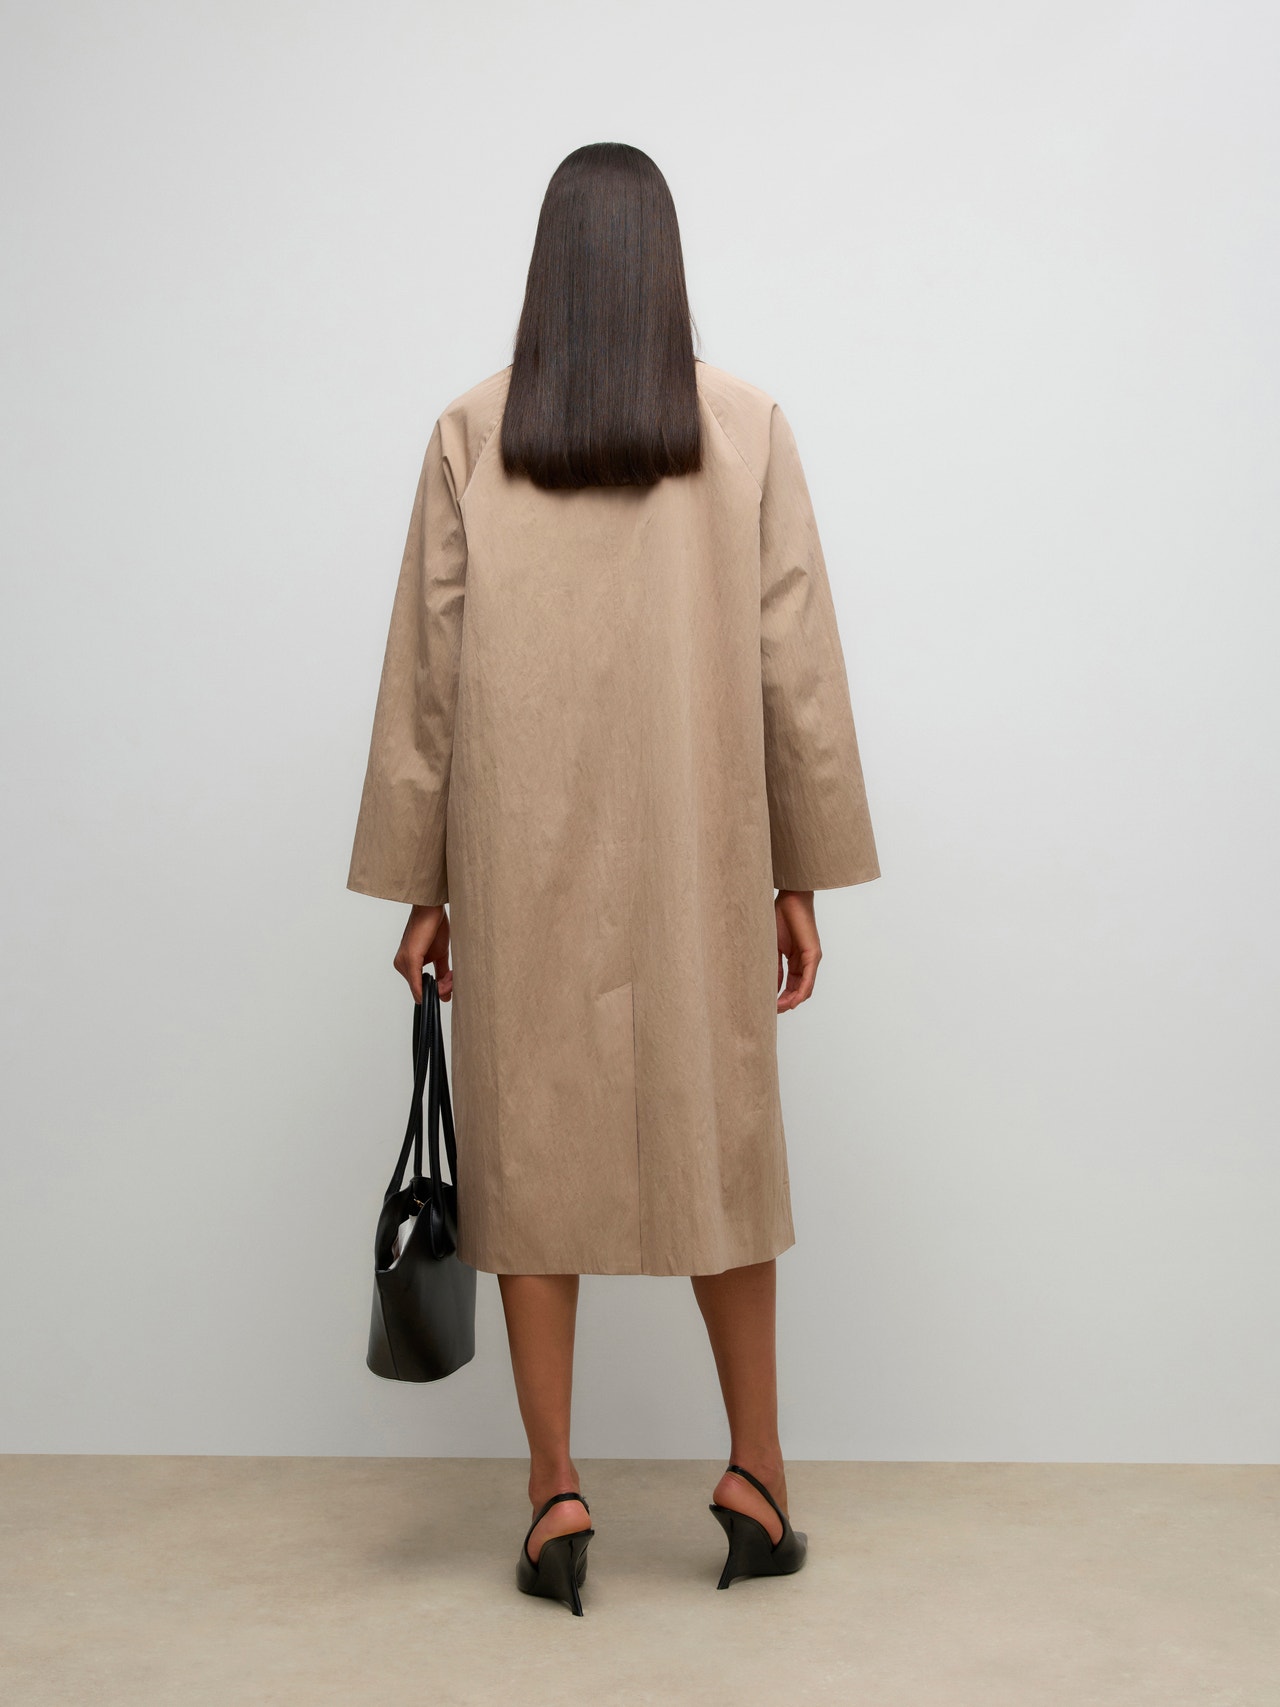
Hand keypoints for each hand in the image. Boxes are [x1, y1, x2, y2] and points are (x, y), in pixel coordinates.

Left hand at [393, 903, 451, 1003]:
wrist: (430, 908)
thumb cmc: (433, 926)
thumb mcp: (439, 955)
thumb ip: (441, 973)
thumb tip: (446, 994)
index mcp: (406, 964)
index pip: (420, 989)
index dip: (438, 990)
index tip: (451, 981)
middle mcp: (401, 965)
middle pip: (422, 992)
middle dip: (442, 988)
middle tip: (454, 978)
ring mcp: (403, 963)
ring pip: (422, 990)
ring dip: (442, 986)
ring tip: (452, 974)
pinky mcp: (410, 959)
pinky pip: (416, 984)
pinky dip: (428, 990)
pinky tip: (441, 989)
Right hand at [775, 890, 820, 1012]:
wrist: (789, 898)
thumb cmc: (779, 917)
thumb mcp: (772, 948)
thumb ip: (773, 968)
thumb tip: (770, 988)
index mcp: (795, 961)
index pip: (790, 986)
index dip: (780, 998)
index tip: (767, 1006)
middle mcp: (805, 962)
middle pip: (799, 991)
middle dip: (785, 1003)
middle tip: (771, 1012)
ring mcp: (811, 959)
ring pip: (805, 989)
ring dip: (792, 1001)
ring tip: (778, 1008)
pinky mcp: (813, 954)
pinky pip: (809, 978)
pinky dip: (801, 992)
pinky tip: (792, 1001)